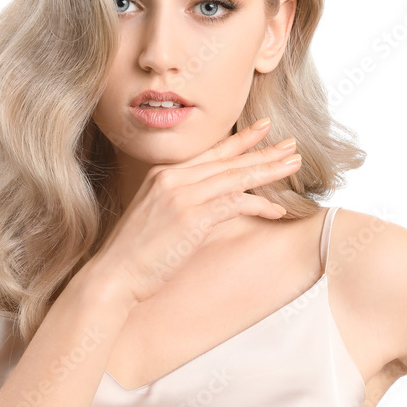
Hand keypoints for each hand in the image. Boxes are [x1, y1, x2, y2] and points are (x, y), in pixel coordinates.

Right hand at [84, 118, 300, 306]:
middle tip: (290, 143)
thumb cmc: (134, 255)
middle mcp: (171, 177)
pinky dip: (258, 206)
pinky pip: (235, 204)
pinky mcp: (191, 216)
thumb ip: (179, 202)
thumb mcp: (155, 217)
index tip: (262, 129)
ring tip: (293, 163)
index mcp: (162, 173)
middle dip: (262, 151)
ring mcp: (181, 194)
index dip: (238, 141)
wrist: (113, 276)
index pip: (209, 153)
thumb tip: (208, 205)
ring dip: (268, 170)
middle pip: (227, 160)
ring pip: (235, 177)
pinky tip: (276, 210)